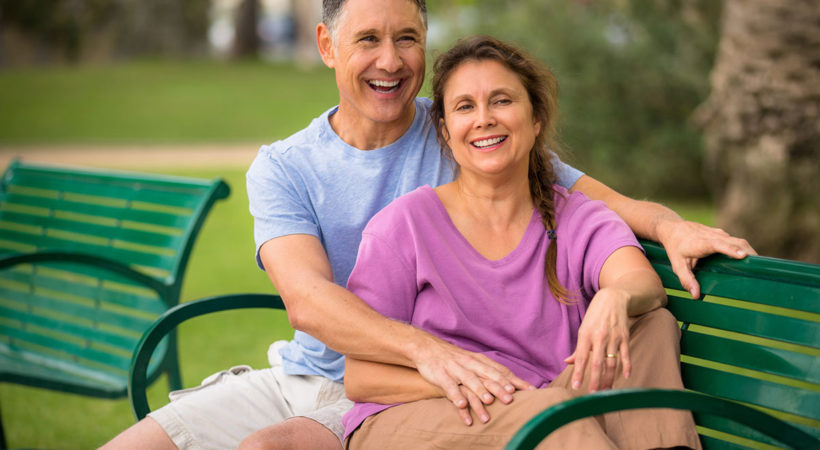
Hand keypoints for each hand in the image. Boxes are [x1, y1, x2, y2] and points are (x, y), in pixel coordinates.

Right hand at [411, 334, 533, 424]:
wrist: (427, 348)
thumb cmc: (454, 359)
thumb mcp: (473, 362)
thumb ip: (489, 372)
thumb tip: (512, 384)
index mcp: (479, 361)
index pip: (501, 371)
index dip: (514, 380)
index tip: (528, 390)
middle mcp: (470, 364)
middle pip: (488, 375)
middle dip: (499, 387)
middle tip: (511, 398)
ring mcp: (456, 369)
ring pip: (470, 381)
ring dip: (479, 391)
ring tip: (488, 402)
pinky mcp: (441, 375)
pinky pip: (450, 387)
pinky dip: (456, 396)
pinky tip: (462, 406)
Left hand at [564, 288, 631, 391]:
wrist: (612, 298)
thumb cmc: (595, 316)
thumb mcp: (583, 329)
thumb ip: (578, 348)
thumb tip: (568, 362)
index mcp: (585, 336)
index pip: (581, 358)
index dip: (579, 373)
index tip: (576, 387)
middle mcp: (599, 337)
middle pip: (597, 363)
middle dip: (594, 380)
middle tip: (592, 394)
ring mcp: (613, 337)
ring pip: (611, 362)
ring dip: (609, 378)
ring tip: (606, 390)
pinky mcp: (624, 336)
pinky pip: (626, 354)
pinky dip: (627, 366)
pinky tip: (626, 376)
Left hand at [656, 219, 755, 298]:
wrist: (673, 228)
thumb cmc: (675, 247)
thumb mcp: (677, 265)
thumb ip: (686, 279)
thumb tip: (696, 296)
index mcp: (701, 243)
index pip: (718, 244)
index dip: (731, 249)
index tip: (743, 256)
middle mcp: (712, 236)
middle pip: (735, 242)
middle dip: (749, 254)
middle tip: (761, 269)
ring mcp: (719, 233)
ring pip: (739, 241)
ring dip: (750, 252)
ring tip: (761, 267)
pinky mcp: (723, 234)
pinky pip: (737, 241)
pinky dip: (746, 250)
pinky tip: (752, 262)